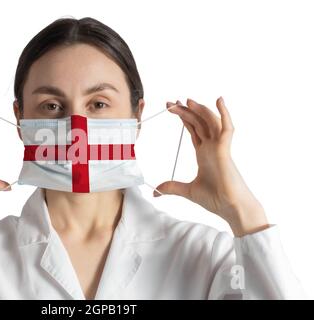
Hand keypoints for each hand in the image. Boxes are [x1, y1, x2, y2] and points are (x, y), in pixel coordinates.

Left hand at [154, 97, 268, 236]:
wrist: (230, 208)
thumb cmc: (215, 199)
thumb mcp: (187, 191)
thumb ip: (172, 188)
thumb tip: (155, 192)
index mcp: (204, 153)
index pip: (193, 129)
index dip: (183, 118)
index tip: (171, 108)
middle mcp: (212, 147)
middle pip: (199, 122)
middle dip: (185, 111)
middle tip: (170, 102)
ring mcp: (219, 147)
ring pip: (210, 121)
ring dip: (199, 109)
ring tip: (186, 100)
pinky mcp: (226, 150)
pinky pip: (227, 128)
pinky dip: (224, 113)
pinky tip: (219, 100)